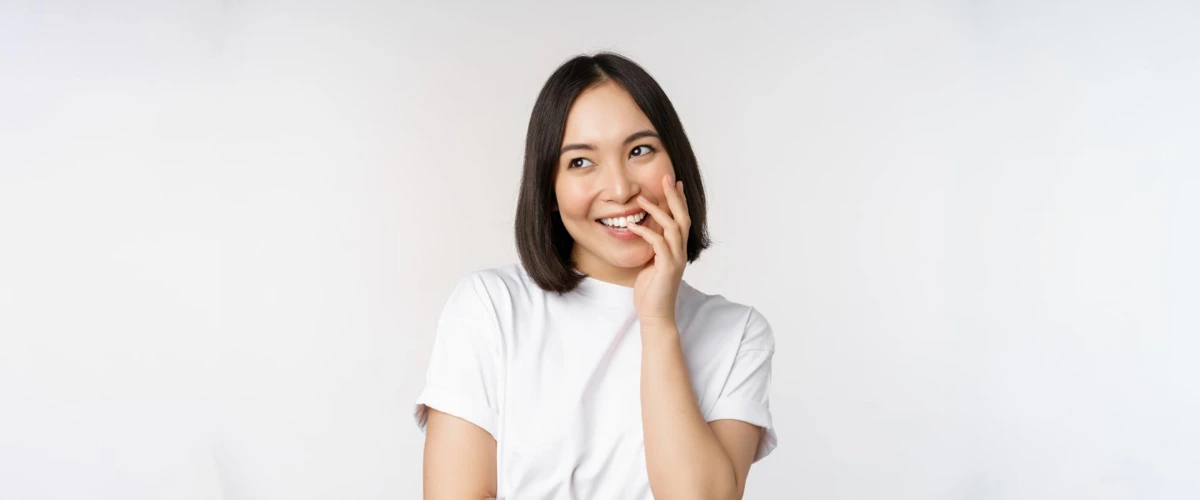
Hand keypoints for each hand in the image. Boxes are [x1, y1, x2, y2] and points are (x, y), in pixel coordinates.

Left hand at [627, 173, 690, 328]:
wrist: (655, 314)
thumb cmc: (651, 290)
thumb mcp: (650, 262)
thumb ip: (652, 247)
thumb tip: (641, 230)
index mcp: (678, 249)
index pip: (682, 218)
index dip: (679, 200)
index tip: (673, 181)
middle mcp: (681, 252)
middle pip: (683, 217)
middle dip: (674, 197)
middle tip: (666, 178)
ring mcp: (676, 260)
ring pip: (673, 228)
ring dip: (658, 211)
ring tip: (641, 199)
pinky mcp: (667, 268)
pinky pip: (658, 244)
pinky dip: (645, 232)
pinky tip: (632, 225)